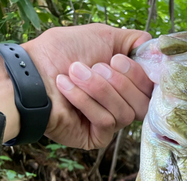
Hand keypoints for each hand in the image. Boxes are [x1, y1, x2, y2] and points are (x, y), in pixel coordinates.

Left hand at [22, 24, 152, 148]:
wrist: (31, 73)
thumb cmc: (60, 53)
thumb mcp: (102, 36)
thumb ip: (133, 41)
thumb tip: (156, 48)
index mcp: (125, 84)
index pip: (151, 89)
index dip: (140, 76)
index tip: (119, 60)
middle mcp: (120, 104)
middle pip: (143, 104)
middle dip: (119, 82)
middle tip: (96, 66)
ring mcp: (109, 123)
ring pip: (125, 113)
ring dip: (98, 89)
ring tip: (75, 73)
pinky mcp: (97, 138)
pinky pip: (107, 123)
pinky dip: (86, 102)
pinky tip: (67, 87)